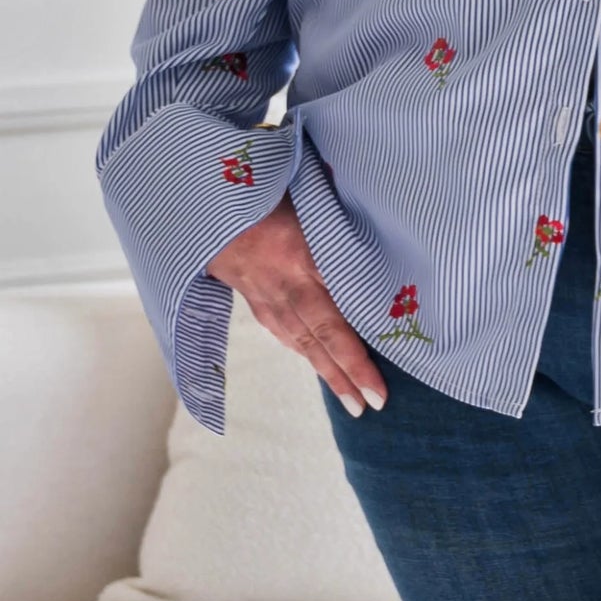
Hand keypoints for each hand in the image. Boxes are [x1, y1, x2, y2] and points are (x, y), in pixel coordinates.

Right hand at [206, 192, 386, 416]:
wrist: (213, 210)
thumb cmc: (271, 195)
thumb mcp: (312, 204)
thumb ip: (343, 224)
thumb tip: (386, 229)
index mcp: (302, 262)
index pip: (334, 322)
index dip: (355, 359)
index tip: (378, 388)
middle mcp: (285, 290)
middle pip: (321, 341)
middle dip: (347, 376)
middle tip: (373, 405)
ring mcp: (268, 302)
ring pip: (303, 345)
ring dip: (329, 373)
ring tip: (354, 402)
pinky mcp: (257, 306)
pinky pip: (287, 335)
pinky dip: (308, 354)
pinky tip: (323, 367)